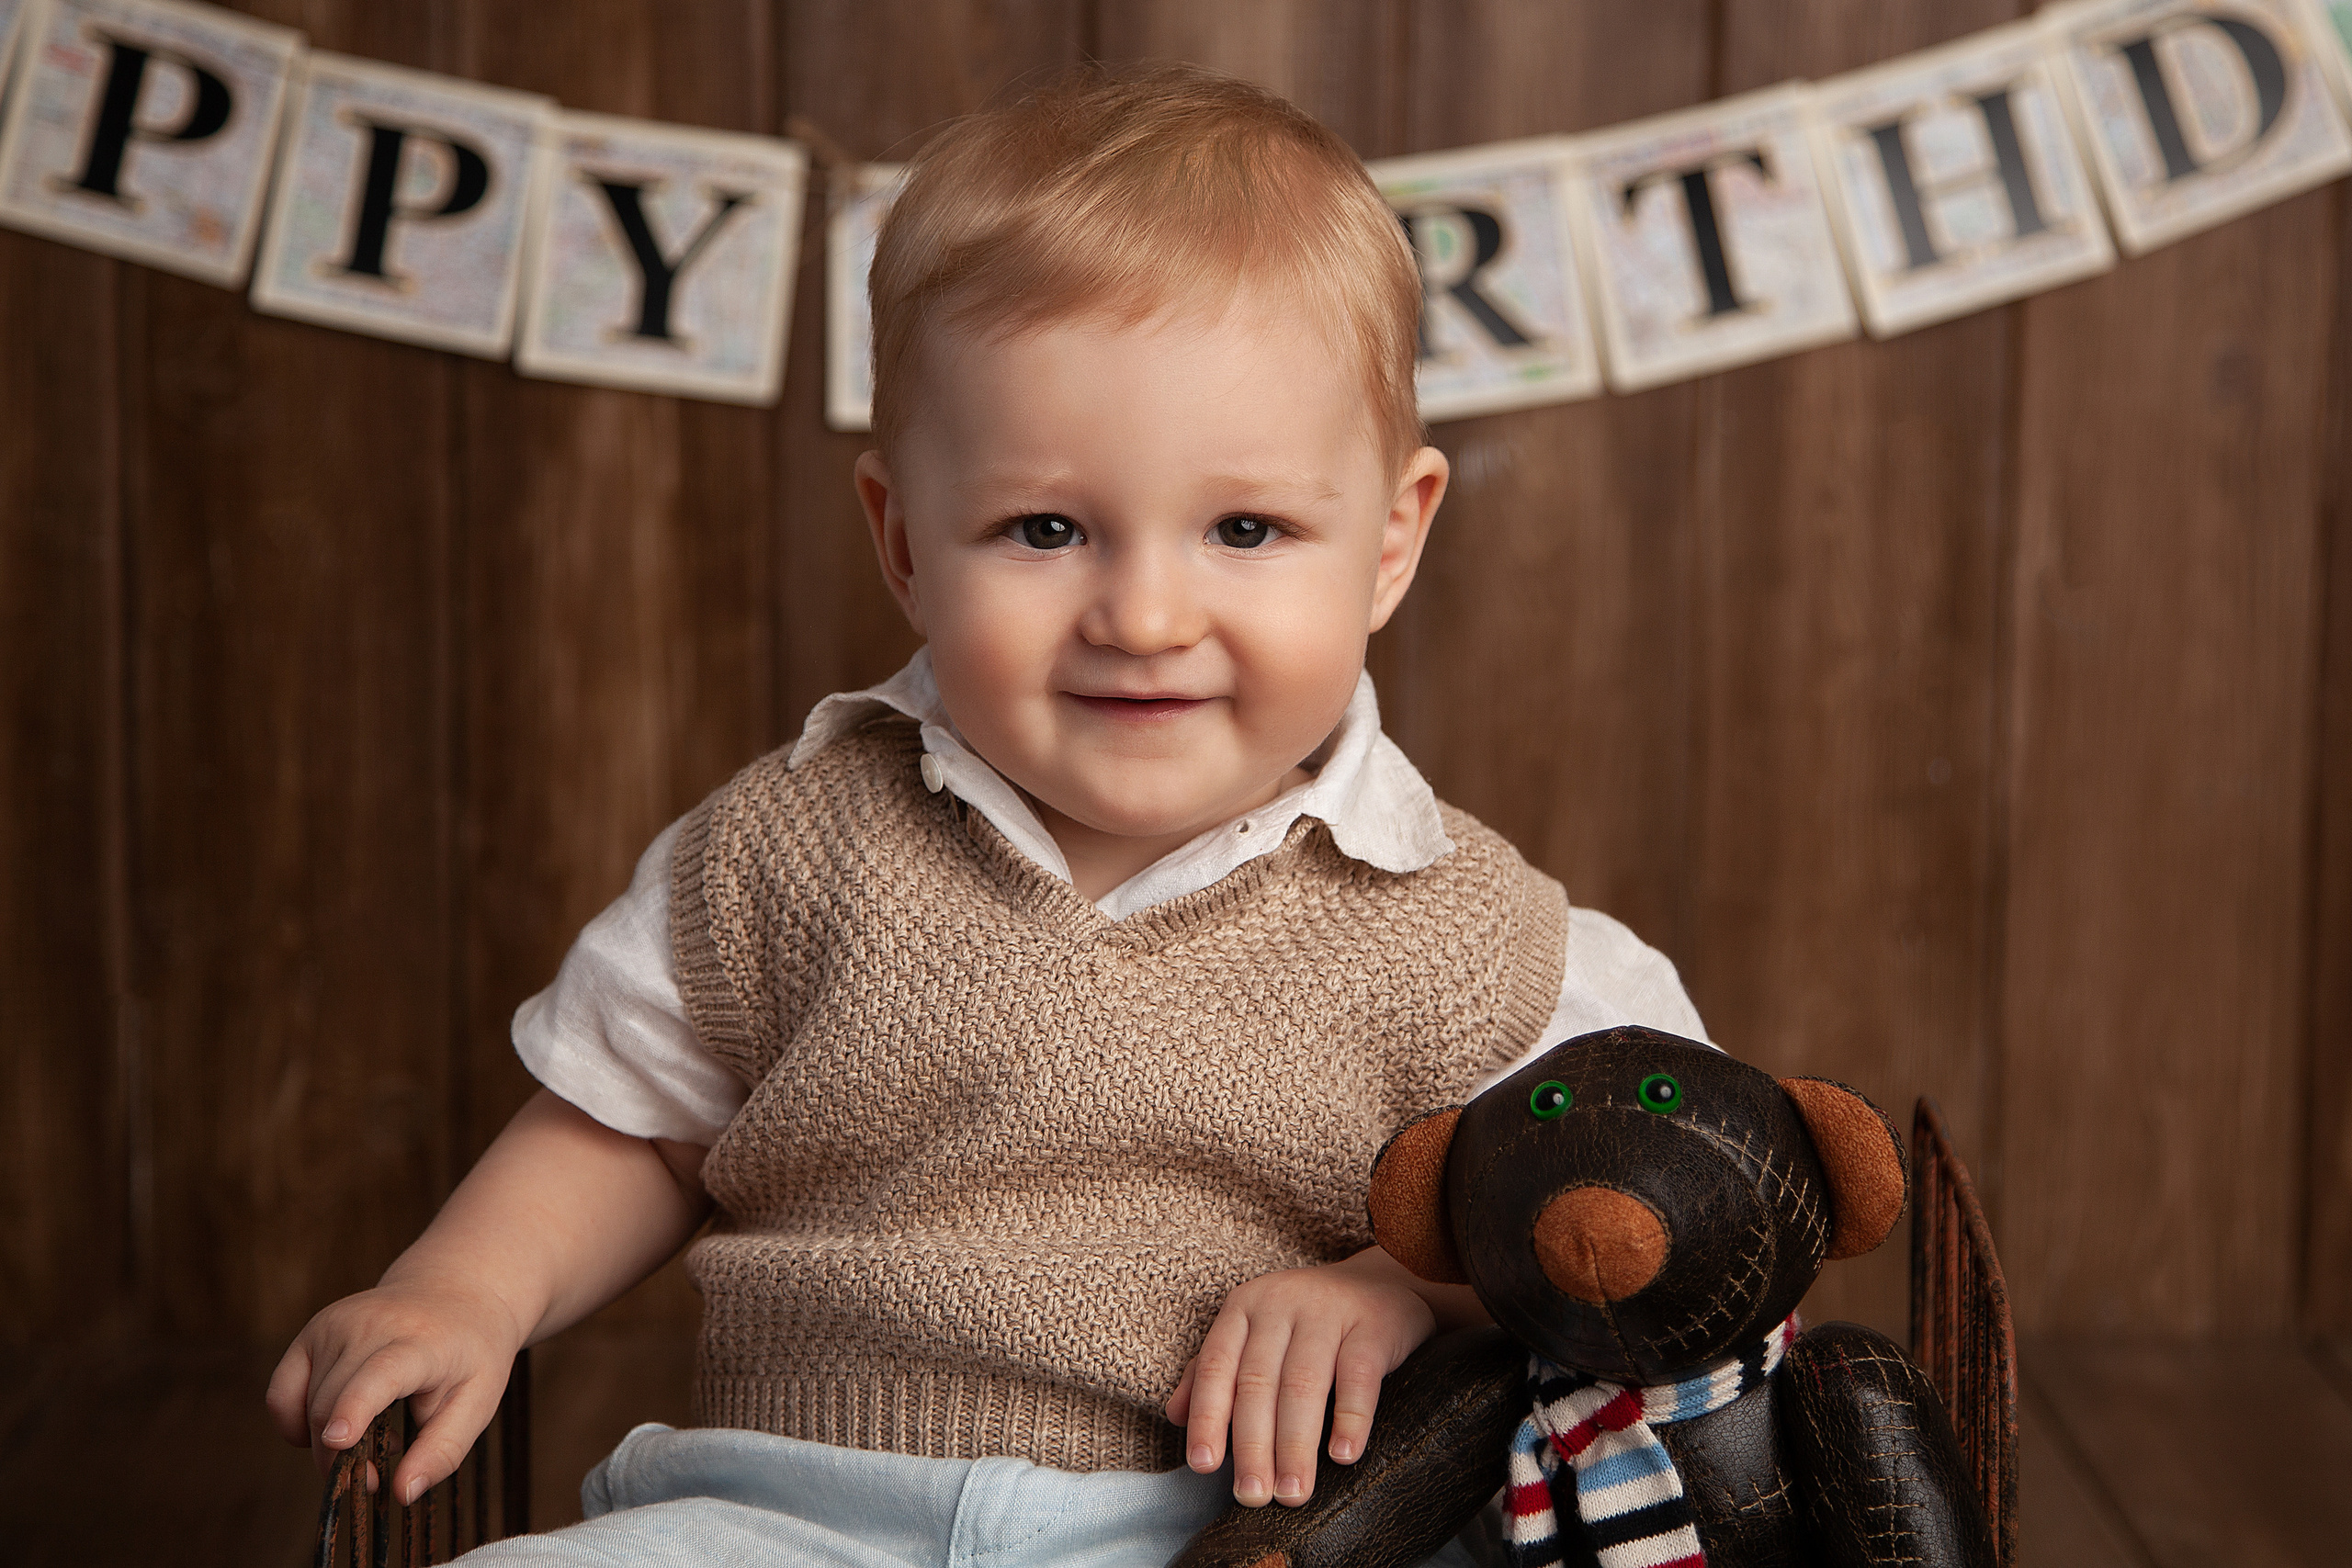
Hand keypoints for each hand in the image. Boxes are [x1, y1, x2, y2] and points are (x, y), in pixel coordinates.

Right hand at [265, 1272, 523, 1503]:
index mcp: (419, 1342)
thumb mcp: (477, 1401)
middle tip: (373, 1475)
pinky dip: (295, 1421)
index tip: (339, 1440)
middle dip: (340, 1458)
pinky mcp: (312, 1331)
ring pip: (304, 1406)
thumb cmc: (470, 1353)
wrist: (454, 1291)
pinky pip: (280, 1393)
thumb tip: (403, 1494)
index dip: (355, 1407)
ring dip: (326, 1440)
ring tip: (371, 1433)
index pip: (379, 1374)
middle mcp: (370, 1325)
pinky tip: (333, 1424)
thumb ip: (443, 1451)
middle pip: (330, 1405)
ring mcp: (334, 1324)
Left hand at [1163, 1248, 1437, 1507]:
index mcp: (1244, 1308)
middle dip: (1253, 1446)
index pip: (1216, 1366)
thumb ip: (1213, 1371)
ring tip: (1292, 1492)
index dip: (1208, 1418)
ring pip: (1304, 1385)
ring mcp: (1328, 1312)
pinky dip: (1350, 1418)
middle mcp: (1281, 1304)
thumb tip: (1175, 1417)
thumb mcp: (1255, 1334)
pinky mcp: (1373, 1327)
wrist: (1382, 1284)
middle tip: (1252, 1496)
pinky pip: (1359, 1376)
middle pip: (1259, 1383)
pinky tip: (1342, 1455)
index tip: (1203, 1466)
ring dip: (1295, 1445)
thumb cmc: (1306, 1323)